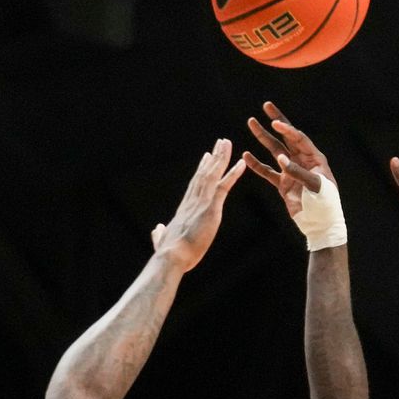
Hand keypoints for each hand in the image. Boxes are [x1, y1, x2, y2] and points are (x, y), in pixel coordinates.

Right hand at [152, 138, 246, 272]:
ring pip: (212, 174)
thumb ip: (159, 234)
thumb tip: (156, 230)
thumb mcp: (162, 241)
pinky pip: (224, 186)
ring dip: (221, 157)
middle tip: (220, 142)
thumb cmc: (168, 254)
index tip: (206, 157)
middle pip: (204, 174)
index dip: (201, 170)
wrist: (172, 256)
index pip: (195, 185)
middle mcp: (192, 200)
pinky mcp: (211, 208)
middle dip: (213, 157)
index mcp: (184, 209)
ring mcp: (201, 202)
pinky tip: (241, 163)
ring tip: (227, 143)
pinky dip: (233, 173)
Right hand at [242, 101, 334, 217]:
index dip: (287, 130)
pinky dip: (256, 165)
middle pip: (286, 137)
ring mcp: (291, 172)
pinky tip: (246, 156)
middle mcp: (302, 161)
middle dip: (276, 121)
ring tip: (251, 122)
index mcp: (315, 159)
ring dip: (262, 137)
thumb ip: (298, 172)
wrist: (321, 225)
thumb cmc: (325, 205)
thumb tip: (280, 158)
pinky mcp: (283, 184)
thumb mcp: (316, 187)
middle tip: (266, 105)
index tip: (275, 122)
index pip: (299, 139)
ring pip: (274, 151)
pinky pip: (267, 172)